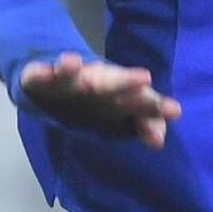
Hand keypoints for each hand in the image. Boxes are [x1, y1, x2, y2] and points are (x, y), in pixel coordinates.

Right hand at [19, 52, 179, 144]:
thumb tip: (159, 141)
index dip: (155, 106)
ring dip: (80, 73)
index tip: (174, 110)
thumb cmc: (97, 98)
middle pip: (112, 82)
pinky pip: (39, 75)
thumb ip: (144, 124)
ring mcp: (67, 79)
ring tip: (87, 78)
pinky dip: (42, 73)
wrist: (53, 78)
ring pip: (74, 75)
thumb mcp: (121, 114)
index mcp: (118, 92)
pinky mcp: (40, 78)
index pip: (139, 99)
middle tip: (145, 78)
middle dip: (127, 82)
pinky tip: (47, 70)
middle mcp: (95, 81)